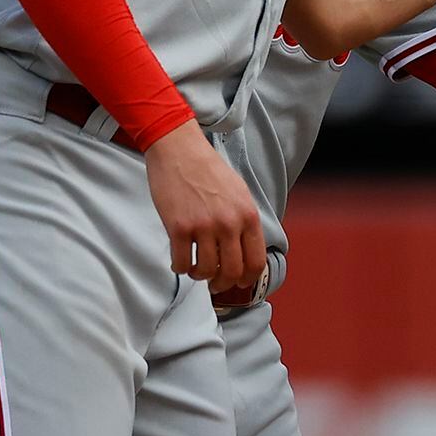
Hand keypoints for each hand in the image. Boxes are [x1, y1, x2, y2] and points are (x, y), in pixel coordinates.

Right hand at [144, 121, 264, 297]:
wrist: (180, 151)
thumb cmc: (209, 170)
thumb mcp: (239, 193)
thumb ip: (244, 222)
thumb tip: (244, 252)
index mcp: (248, 215)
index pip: (256, 261)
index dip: (247, 279)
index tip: (238, 283)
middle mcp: (230, 223)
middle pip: (232, 272)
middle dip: (223, 284)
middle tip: (214, 284)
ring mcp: (204, 226)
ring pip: (206, 271)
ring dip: (200, 276)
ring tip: (195, 269)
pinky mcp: (179, 228)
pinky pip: (181, 263)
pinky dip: (180, 268)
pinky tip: (179, 261)